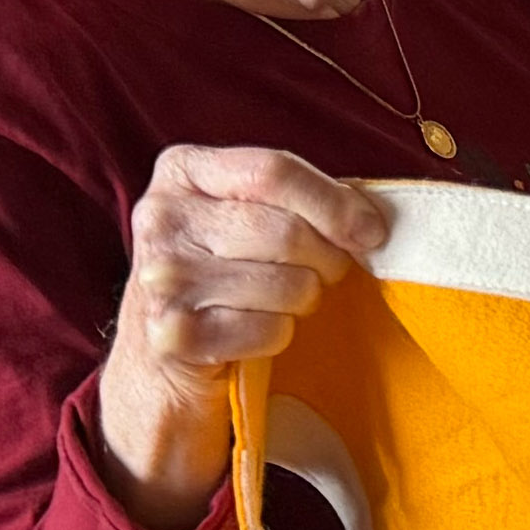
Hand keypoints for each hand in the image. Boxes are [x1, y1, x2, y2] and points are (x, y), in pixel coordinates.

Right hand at [89, 146, 391, 528]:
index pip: (274, 171)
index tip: (371, 232)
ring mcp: (161, 277)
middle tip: (322, 275)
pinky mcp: (173, 334)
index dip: (336, 204)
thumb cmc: (221, 275)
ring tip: (281, 301)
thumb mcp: (244, 215)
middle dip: (327, 260)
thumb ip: (296, 199)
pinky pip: (270, 330)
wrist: (159, 359)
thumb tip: (369, 220)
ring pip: (287, 284)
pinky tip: (254, 331)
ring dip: (303, 300)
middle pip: (287, 232)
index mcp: (181, 171)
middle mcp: (161, 217)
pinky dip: (279, 335)